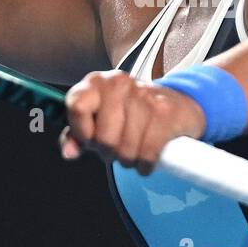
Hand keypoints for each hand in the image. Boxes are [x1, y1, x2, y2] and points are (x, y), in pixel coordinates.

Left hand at [59, 70, 206, 174]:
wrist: (178, 104)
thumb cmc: (132, 114)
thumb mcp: (101, 118)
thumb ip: (78, 135)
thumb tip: (69, 152)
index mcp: (97, 82)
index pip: (77, 106)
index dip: (82, 132)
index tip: (90, 139)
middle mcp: (119, 83)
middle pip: (103, 138)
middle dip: (109, 152)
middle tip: (118, 147)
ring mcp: (144, 96)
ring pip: (125, 149)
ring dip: (129, 159)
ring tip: (134, 150)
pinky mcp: (165, 113)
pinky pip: (147, 153)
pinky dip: (145, 164)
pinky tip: (146, 160)